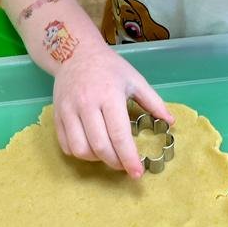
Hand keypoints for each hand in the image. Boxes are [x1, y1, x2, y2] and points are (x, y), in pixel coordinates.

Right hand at [52, 40, 172, 177]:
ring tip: (108, 154)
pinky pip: (65, 145)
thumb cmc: (109, 67)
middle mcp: (86, 104)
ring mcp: (68, 111)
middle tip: (125, 165)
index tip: (137, 173)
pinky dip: (79, 153)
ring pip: (80, 149)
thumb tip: (171, 122)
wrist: (75, 52)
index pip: (119, 134)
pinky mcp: (56, 115)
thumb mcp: (135, 79)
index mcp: (109, 95)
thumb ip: (153, 102)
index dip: (129, 158)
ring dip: (96, 159)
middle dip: (115, 162)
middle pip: (99, 146)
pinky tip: (91, 147)